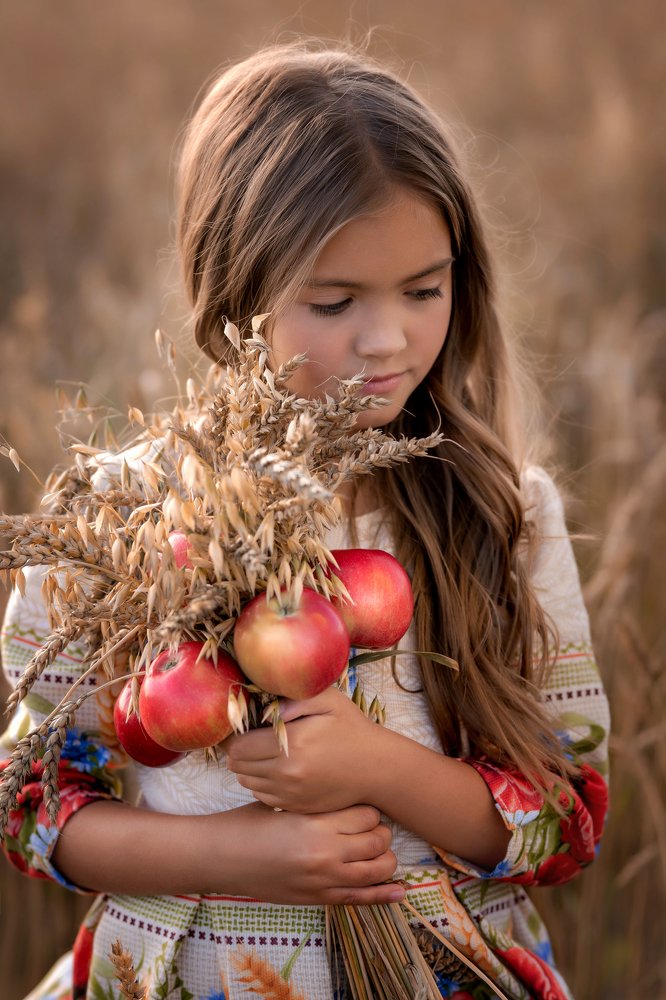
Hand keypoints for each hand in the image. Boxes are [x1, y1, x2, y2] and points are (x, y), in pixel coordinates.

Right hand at [208, 801, 402, 905]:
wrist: (221, 858)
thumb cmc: (248, 823)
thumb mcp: (284, 803)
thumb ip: (315, 801)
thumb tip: (343, 788)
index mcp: (315, 823)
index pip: (366, 814)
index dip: (369, 808)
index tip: (363, 805)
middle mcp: (324, 853)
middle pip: (377, 841)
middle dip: (380, 832)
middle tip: (372, 826)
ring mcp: (323, 880)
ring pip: (375, 870)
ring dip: (384, 859)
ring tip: (380, 850)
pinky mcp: (317, 899)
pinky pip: (359, 899)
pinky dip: (383, 895)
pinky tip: (399, 891)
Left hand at [224, 687, 386, 811]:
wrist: (376, 768)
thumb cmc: (351, 728)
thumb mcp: (329, 700)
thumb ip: (295, 697)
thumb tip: (267, 711)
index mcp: (292, 744)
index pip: (238, 746)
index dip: (234, 735)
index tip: (243, 725)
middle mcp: (287, 773)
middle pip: (237, 766)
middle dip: (238, 750)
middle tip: (250, 736)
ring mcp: (290, 794)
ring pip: (246, 782)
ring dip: (248, 767)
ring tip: (263, 752)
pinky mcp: (295, 806)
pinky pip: (262, 796)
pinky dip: (261, 782)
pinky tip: (276, 768)